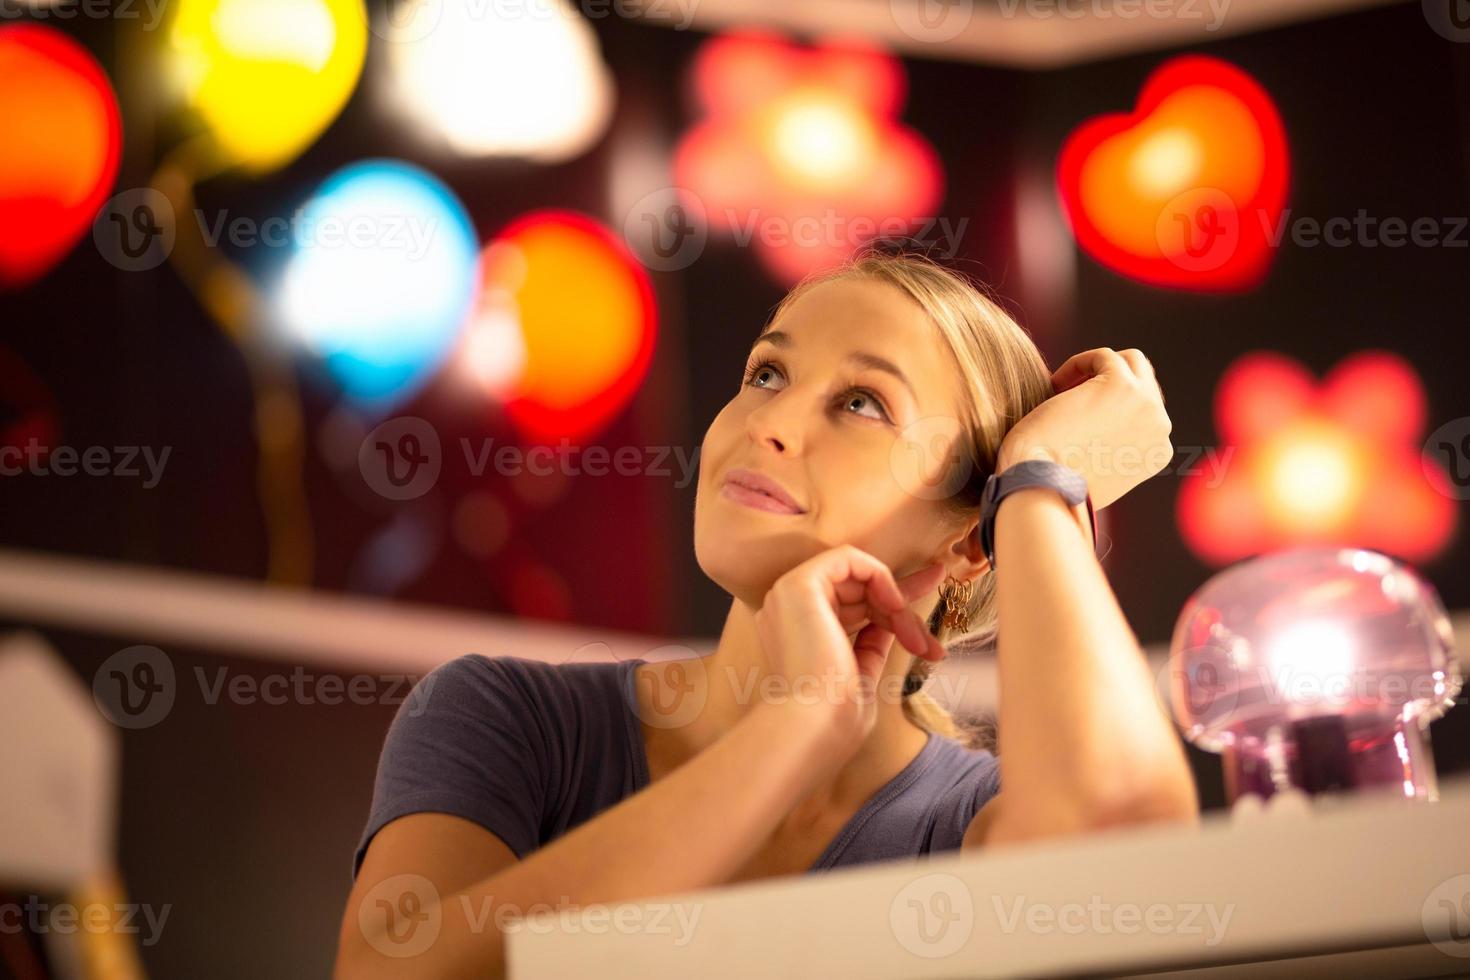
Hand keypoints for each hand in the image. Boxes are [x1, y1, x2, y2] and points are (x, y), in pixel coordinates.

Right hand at [752, 546, 947, 751]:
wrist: (815, 726)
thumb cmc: (834, 716)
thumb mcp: (860, 673)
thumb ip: (871, 644)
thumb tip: (893, 620)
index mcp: (797, 633)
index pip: (849, 607)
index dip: (891, 605)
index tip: (927, 605)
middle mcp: (787, 611)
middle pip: (857, 591)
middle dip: (904, 607)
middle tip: (935, 635)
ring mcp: (788, 595)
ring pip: (858, 577)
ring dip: (897, 604)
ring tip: (917, 640)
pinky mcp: (798, 584)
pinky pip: (848, 558)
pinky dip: (879, 577)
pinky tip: (895, 607)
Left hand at [996, 347, 1171, 509]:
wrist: (1043, 486)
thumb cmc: (1055, 487)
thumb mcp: (1095, 478)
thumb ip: (1110, 456)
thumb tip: (1099, 436)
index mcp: (1158, 451)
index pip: (1143, 411)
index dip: (1108, 407)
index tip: (1076, 416)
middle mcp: (1160, 427)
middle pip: (1142, 383)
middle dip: (1107, 383)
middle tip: (1069, 397)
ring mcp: (1146, 404)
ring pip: (1130, 362)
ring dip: (1096, 370)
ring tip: (1063, 389)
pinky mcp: (1121, 384)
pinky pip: (1102, 356)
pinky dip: (1077, 365)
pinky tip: (1054, 386)